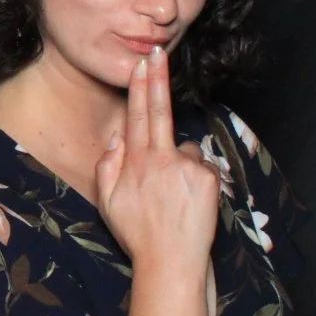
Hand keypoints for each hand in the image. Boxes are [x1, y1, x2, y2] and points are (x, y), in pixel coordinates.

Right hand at [94, 48, 219, 270]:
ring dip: (180, 164)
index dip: (141, 86)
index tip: (143, 63)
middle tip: (157, 53)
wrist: (170, 262)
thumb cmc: (136, 233)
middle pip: (160, 111)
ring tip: (173, 198)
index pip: (138, 114)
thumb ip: (107, 164)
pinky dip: (197, 180)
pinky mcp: (209, 180)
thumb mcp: (106, 201)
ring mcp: (187, 167)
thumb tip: (117, 138)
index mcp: (135, 160)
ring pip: (185, 151)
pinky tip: (189, 203)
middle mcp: (161, 158)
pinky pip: (202, 169)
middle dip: (157, 79)